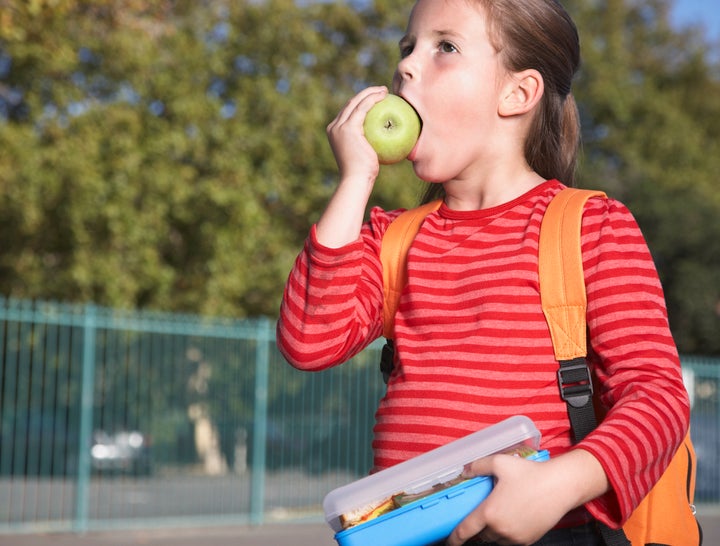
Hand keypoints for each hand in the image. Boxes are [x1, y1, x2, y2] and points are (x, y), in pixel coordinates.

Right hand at [326, 86, 386, 184]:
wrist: (356, 180)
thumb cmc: (364, 174)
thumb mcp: (365, 156)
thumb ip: (369, 145)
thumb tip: (384, 139)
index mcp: (335, 132)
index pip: (348, 112)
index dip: (361, 102)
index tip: (376, 100)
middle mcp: (334, 127)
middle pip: (350, 103)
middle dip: (366, 93)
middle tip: (382, 91)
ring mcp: (339, 126)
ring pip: (356, 101)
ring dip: (370, 92)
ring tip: (384, 91)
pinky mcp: (348, 127)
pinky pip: (363, 107)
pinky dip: (373, 99)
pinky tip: (384, 97)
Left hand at [445, 449, 607, 545]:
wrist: (559, 487)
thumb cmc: (530, 474)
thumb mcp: (500, 462)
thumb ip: (478, 466)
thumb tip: (465, 469)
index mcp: (490, 512)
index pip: (466, 530)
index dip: (455, 538)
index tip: (450, 541)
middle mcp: (501, 529)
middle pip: (481, 536)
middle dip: (478, 529)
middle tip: (479, 518)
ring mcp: (515, 537)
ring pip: (496, 540)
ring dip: (492, 533)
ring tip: (496, 517)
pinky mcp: (528, 540)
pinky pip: (510, 542)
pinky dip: (506, 535)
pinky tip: (511, 519)